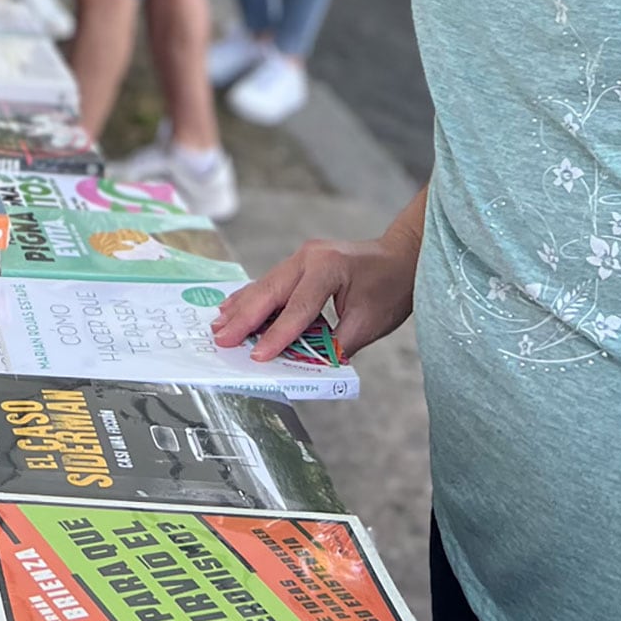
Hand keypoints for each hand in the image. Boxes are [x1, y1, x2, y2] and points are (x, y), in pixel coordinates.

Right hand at [211, 233, 416, 362]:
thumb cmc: (391, 288)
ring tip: (219, 325)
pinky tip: (233, 306)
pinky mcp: (301, 262)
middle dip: (244, 318)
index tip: (258, 356)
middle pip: (270, 290)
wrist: (401, 257)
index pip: (298, 307)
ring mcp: (303, 256)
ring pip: (265, 284)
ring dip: (241, 306)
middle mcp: (309, 256)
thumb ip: (337, 344)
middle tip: (221, 339)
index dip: (277, 335)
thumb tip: (308, 364)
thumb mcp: (370, 322)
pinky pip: (271, 281)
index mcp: (329, 268)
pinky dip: (252, 296)